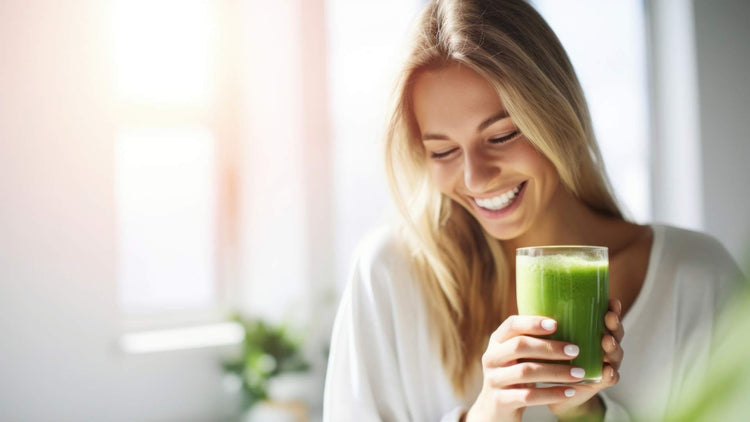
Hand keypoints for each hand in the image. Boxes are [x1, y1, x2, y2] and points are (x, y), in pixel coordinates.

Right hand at [464, 315, 585, 421]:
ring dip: (556, 371)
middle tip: (575, 350)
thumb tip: (572, 325)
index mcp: (497, 342)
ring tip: (579, 373)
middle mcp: (491, 358)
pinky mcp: (501, 401)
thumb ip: (532, 342)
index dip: (532, 323)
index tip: (555, 324)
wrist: (495, 410)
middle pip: (519, 346)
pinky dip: (552, 393)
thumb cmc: (514, 376)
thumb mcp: (516, 357)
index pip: (511, 325)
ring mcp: (494, 380)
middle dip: (549, 347)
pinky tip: (569, 392)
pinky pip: (529, 396)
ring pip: (526, 371)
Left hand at [549, 299, 624, 420]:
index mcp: (593, 331)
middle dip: (614, 324)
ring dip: (613, 346)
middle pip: (615, 333)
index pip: (606, 317)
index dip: (612, 309)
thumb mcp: (549, 336)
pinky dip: (610, 374)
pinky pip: (610, 378)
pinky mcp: (600, 382)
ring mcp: (604, 363)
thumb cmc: (550, 356)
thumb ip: (548, 321)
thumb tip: (531, 295)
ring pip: (616, 353)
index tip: (611, 301)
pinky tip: (607, 370)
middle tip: (608, 318)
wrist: (551, 388)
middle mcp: (603, 346)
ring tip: (606, 340)